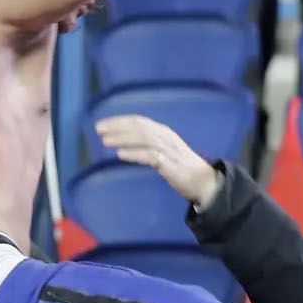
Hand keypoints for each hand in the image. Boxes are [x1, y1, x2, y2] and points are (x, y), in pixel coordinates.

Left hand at [94, 115, 219, 206]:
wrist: (204, 182)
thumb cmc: (181, 166)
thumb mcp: (164, 150)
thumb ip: (147, 145)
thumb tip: (124, 145)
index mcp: (163, 132)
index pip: (139, 121)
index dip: (119, 120)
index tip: (102, 123)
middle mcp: (165, 136)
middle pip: (138, 127)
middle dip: (116, 126)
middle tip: (98, 129)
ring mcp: (168, 149)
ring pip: (142, 139)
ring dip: (122, 138)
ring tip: (104, 141)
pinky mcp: (169, 164)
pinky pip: (149, 156)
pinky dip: (134, 154)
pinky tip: (120, 155)